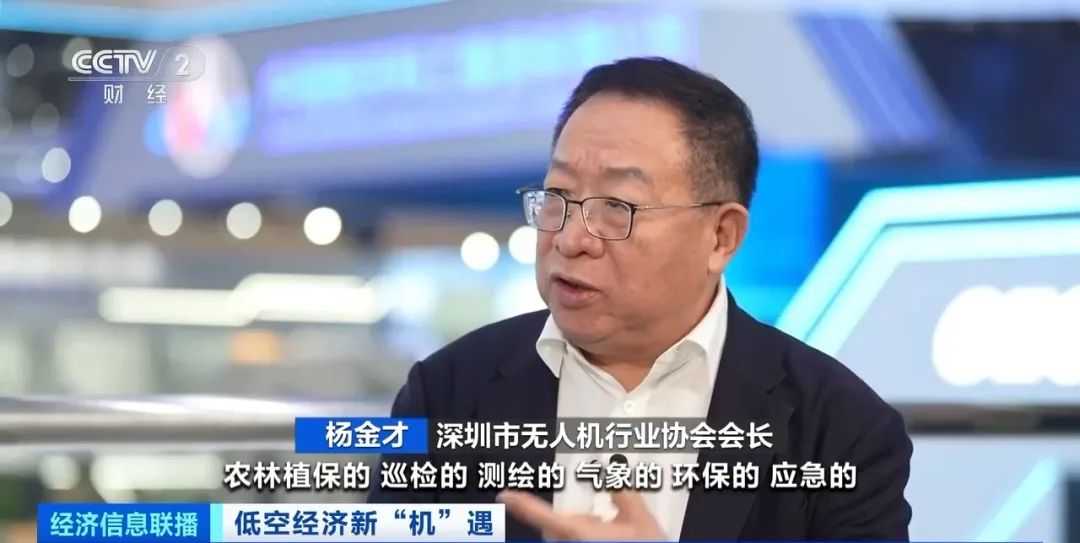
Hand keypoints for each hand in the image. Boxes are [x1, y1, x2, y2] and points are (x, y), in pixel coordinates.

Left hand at [496, 489, 668, 540]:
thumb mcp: (641, 519)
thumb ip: (623, 491)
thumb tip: (614, 467)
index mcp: (579, 532)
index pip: (542, 515)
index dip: (521, 504)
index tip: (505, 495)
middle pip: (558, 526)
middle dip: (570, 518)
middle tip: (596, 515)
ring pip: (568, 536)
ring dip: (580, 529)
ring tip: (614, 532)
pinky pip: (577, 542)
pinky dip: (587, 537)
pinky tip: (611, 538)